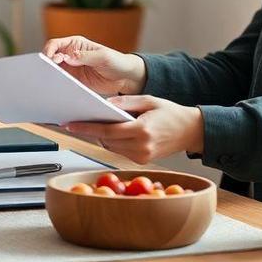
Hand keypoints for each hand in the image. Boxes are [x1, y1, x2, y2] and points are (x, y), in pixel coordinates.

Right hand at [43, 35, 145, 95]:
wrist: (125, 78)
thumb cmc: (117, 62)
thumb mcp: (103, 57)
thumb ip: (85, 57)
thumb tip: (68, 57)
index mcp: (75, 44)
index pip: (55, 44)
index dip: (49, 51)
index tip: (49, 60)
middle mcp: (70, 55)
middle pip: (51, 58)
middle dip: (46, 64)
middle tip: (48, 72)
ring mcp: (71, 69)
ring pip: (54, 71)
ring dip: (50, 76)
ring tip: (51, 82)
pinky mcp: (74, 82)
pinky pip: (61, 83)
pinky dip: (57, 85)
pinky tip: (58, 89)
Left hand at [64, 95, 204, 164]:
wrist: (191, 131)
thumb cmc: (170, 112)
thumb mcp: (148, 100)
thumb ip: (125, 103)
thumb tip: (104, 105)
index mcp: (142, 130)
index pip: (107, 131)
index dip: (86, 128)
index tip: (70, 124)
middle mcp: (141, 147)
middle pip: (106, 140)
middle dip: (92, 131)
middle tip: (79, 119)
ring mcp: (142, 157)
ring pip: (111, 147)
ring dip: (102, 136)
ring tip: (93, 123)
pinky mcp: (142, 161)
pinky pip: (120, 151)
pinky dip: (113, 141)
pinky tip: (112, 131)